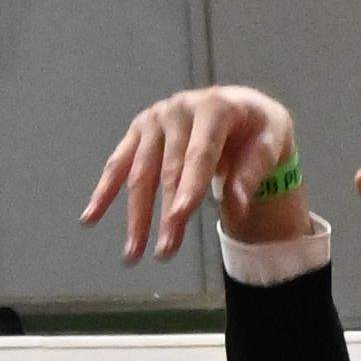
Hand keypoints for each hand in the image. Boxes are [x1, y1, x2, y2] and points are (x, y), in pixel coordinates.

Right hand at [80, 82, 311, 265]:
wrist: (241, 107)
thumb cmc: (258, 129)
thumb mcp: (270, 143)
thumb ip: (252, 173)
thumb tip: (236, 206)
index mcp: (213, 107)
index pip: (199, 154)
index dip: (189, 187)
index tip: (179, 219)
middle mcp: (178, 109)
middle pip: (167, 168)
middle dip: (165, 213)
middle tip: (165, 252)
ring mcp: (154, 118)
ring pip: (140, 172)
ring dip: (135, 215)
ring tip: (133, 253)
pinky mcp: (139, 130)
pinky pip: (119, 164)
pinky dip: (104, 192)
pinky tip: (90, 217)